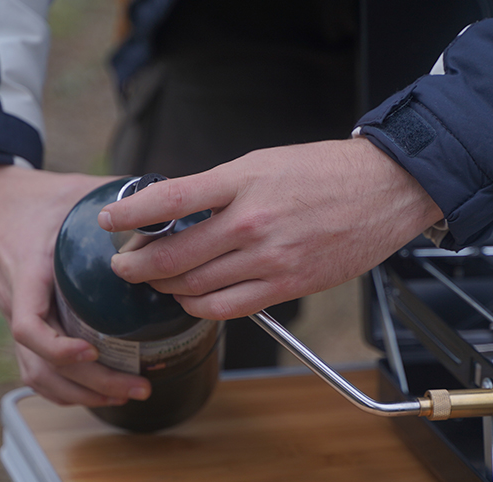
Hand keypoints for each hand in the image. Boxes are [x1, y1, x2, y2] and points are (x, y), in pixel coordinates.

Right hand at [0, 165, 151, 405]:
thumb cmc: (31, 196)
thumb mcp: (73, 190)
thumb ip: (119, 198)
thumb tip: (170, 207)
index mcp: (28, 273)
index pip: (27, 324)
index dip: (57, 348)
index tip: (91, 352)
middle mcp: (18, 303)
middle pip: (42, 365)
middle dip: (91, 385)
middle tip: (138, 387)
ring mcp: (18, 317)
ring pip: (38, 376)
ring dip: (82, 394)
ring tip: (127, 395)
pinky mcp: (26, 322)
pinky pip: (38, 369)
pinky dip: (68, 389)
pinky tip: (102, 392)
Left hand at [98, 138, 443, 318]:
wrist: (384, 190)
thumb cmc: (325, 172)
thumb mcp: (264, 163)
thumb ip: (220, 189)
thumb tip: (179, 211)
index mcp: (243, 182)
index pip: (170, 200)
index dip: (130, 215)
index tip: (108, 224)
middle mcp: (252, 223)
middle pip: (175, 256)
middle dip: (138, 265)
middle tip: (123, 267)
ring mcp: (270, 259)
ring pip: (197, 287)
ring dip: (166, 289)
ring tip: (155, 284)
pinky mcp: (287, 285)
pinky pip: (229, 308)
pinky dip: (201, 307)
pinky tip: (192, 300)